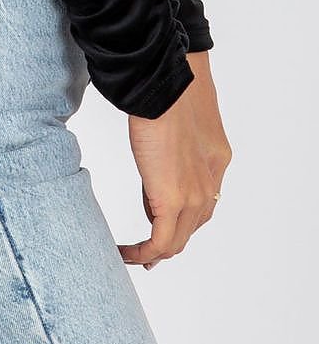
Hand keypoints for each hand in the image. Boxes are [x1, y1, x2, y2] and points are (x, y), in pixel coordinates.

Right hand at [118, 52, 231, 269]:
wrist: (164, 88)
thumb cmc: (167, 90)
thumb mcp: (178, 121)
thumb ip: (175, 144)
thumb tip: (157, 162)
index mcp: (216, 162)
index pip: (201, 202)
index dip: (181, 219)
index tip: (160, 225)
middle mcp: (210, 184)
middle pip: (190, 227)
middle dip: (168, 242)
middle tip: (147, 253)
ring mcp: (194, 196)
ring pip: (177, 239)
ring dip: (155, 250)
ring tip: (134, 255)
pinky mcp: (172, 201)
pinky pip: (162, 242)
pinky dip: (145, 253)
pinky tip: (127, 254)